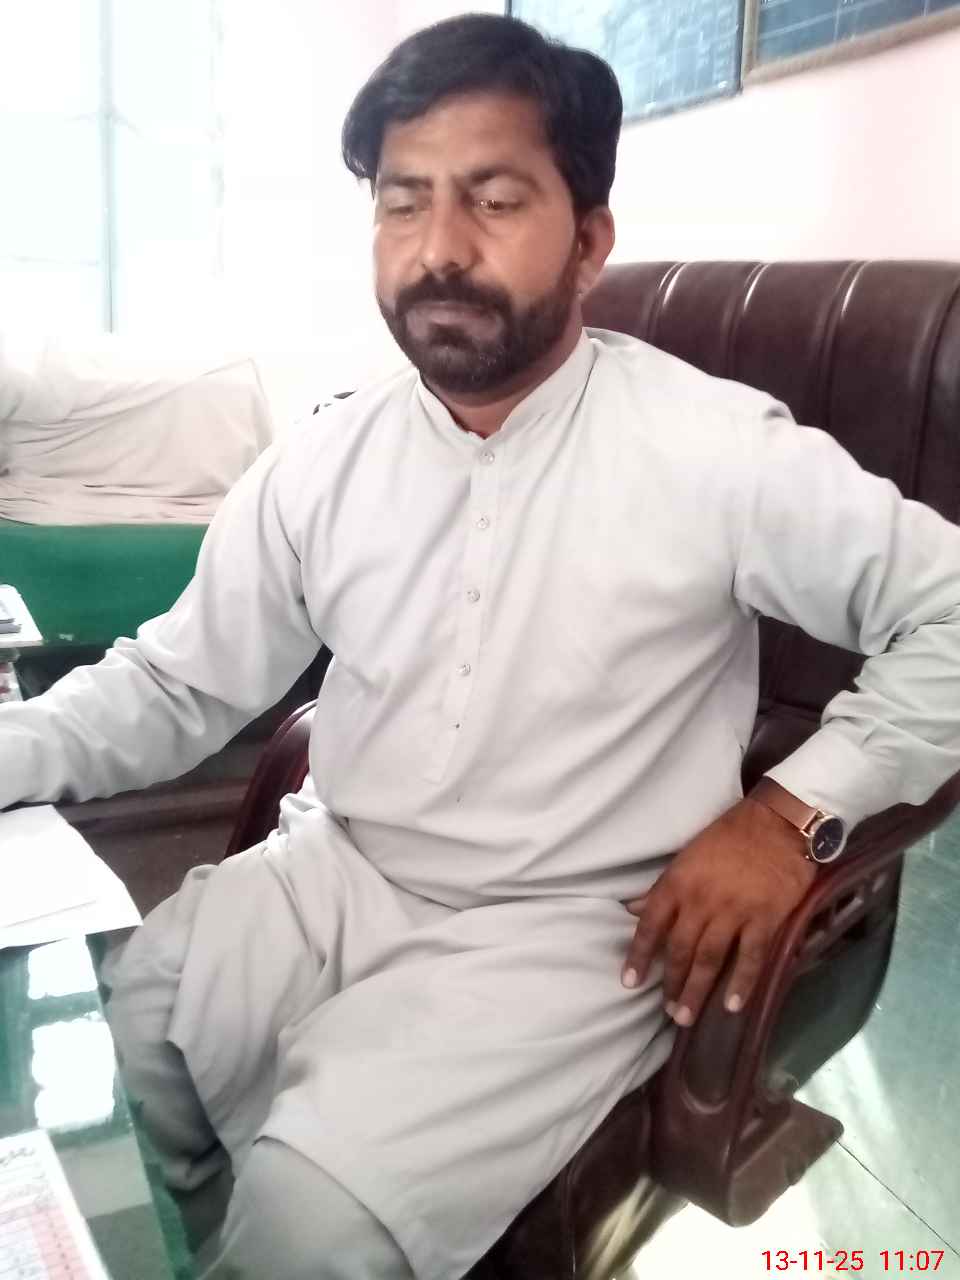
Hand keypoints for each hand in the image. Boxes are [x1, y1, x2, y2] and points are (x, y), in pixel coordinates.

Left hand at [621, 797, 815, 1024]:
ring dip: (697, 991)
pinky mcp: (765, 919)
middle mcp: (701, 901)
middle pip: (680, 950)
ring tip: (687, 1017)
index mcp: (678, 882)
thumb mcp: (687, 855)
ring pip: (710, 959)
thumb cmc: (729, 836)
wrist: (778, 824)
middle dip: (671, 983)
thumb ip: (662, 888)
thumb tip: (632, 909)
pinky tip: (732, 1006)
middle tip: (668, 1011)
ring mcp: (734, 912)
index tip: (629, 982)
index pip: (651, 925)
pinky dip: (741, 984)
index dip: (639, 956)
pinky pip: (750, 958)